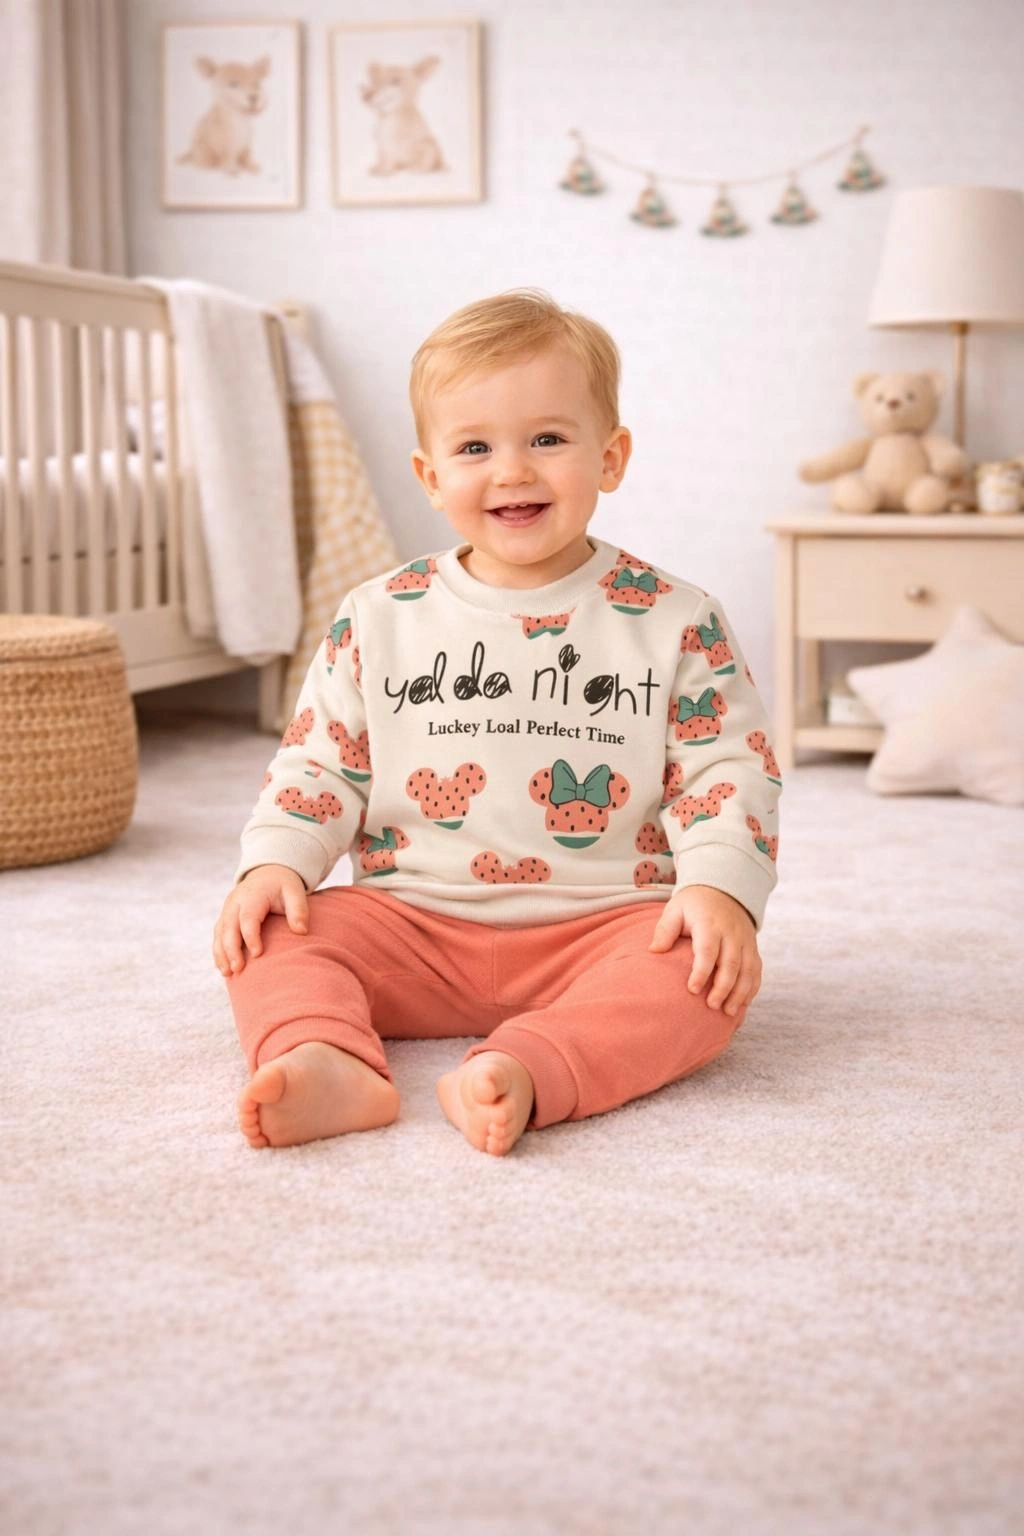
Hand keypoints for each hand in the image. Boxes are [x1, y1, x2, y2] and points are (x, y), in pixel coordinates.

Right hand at [212, 864, 308, 976]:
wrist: (268, 874)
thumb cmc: (283, 886)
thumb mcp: (294, 892)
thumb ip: (298, 910)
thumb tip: (301, 932)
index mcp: (252, 895)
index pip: (248, 918)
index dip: (251, 936)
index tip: (258, 954)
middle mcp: (235, 902)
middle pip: (229, 927)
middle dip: (231, 949)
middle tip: (237, 969)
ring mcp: (227, 910)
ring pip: (220, 933)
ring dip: (221, 953)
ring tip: (227, 973)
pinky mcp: (225, 917)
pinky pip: (218, 935)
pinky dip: (219, 951)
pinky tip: (224, 968)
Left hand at [648, 884, 760, 1017]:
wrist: (723, 890)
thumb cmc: (693, 904)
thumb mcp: (675, 909)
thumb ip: (665, 930)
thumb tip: (653, 951)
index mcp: (710, 924)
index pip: (707, 950)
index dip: (701, 971)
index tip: (692, 990)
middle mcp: (731, 933)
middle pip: (731, 963)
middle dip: (723, 987)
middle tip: (711, 1006)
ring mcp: (745, 941)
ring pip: (748, 970)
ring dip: (740, 993)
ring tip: (728, 1012)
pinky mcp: (752, 948)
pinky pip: (757, 970)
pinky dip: (752, 988)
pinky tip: (742, 1004)